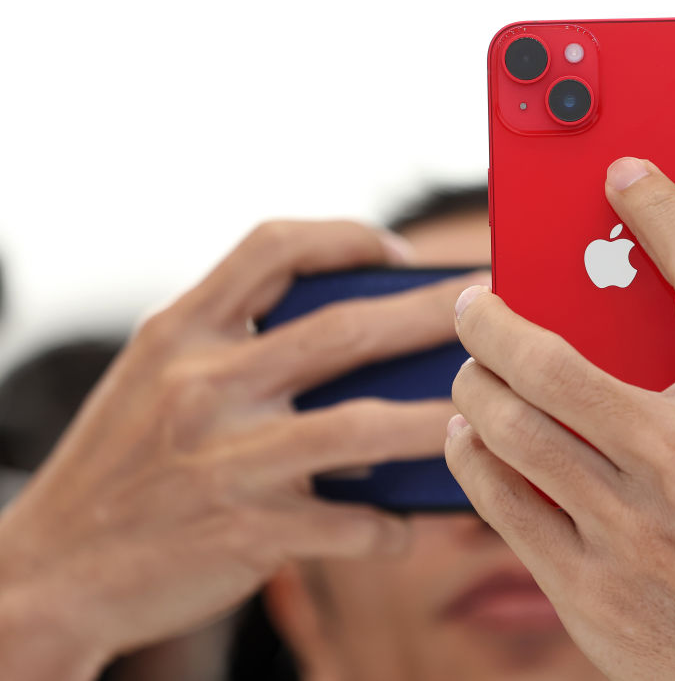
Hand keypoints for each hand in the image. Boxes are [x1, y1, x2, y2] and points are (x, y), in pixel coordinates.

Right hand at [0, 220, 486, 679]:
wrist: (53, 569)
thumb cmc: (122, 466)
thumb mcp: (156, 381)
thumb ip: (237, 349)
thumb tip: (361, 344)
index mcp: (181, 333)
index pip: (273, 248)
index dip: (348, 237)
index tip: (401, 253)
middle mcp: (203, 385)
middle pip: (344, 330)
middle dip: (430, 314)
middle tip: (489, 312)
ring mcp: (226, 460)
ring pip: (364, 428)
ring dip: (437, 421)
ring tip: (487, 417)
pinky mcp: (247, 532)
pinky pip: (350, 524)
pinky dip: (391, 524)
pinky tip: (410, 524)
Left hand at [446, 158, 674, 679]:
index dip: (663, 214)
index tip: (624, 174)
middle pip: (558, 359)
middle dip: (493, 315)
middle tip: (470, 300)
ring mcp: (628, 527)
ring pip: (512, 427)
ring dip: (472, 382)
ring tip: (468, 367)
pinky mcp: (584, 583)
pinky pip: (499, 499)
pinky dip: (468, 453)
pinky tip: (467, 431)